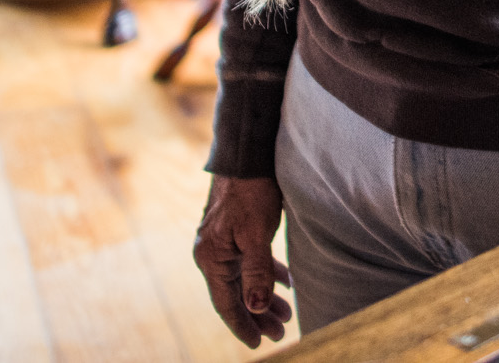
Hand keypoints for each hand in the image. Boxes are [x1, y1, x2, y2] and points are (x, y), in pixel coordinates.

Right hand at [194, 174, 293, 346]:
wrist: (247, 155)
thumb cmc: (252, 193)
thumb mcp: (257, 234)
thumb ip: (257, 272)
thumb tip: (256, 308)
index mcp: (211, 258)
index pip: (227, 304)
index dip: (244, 326)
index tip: (261, 344)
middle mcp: (211, 254)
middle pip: (235, 294)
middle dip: (258, 315)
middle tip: (280, 332)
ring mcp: (222, 243)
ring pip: (243, 279)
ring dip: (264, 296)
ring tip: (286, 313)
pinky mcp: (234, 233)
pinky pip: (249, 262)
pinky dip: (267, 274)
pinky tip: (286, 282)